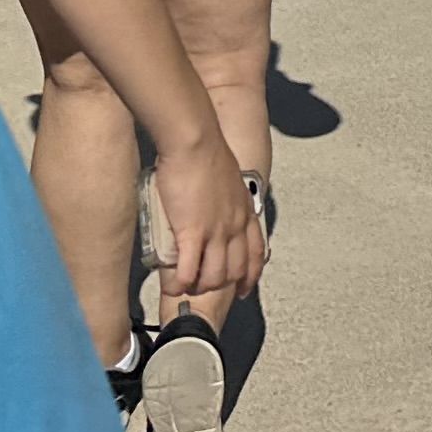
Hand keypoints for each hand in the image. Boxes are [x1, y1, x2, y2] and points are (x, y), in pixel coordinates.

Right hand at [151, 136, 267, 303]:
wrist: (195, 141)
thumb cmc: (206, 153)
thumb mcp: (227, 180)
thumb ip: (224, 197)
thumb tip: (212, 205)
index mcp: (245, 211)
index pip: (256, 252)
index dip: (251, 275)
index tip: (245, 288)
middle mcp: (235, 225)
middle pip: (236, 269)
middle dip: (221, 286)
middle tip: (204, 290)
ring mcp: (216, 230)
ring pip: (215, 275)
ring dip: (200, 287)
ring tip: (186, 288)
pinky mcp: (193, 232)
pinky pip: (190, 269)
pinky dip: (183, 282)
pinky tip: (175, 286)